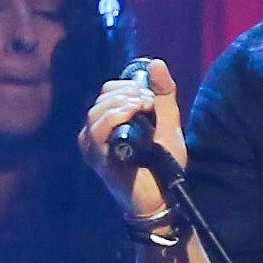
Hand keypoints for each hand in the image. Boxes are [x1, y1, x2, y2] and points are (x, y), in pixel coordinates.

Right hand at [80, 57, 185, 214]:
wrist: (162, 199)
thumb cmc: (163, 165)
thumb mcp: (168, 123)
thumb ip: (164, 94)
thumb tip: (156, 63)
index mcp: (112, 121)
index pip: (109, 90)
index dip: (128, 86)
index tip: (150, 94)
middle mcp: (98, 132)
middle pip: (103, 97)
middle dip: (128, 93)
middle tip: (149, 101)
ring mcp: (94, 146)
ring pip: (97, 112)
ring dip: (122, 103)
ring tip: (144, 106)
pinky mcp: (97, 158)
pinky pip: (96, 131)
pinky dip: (114, 117)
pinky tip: (132, 114)